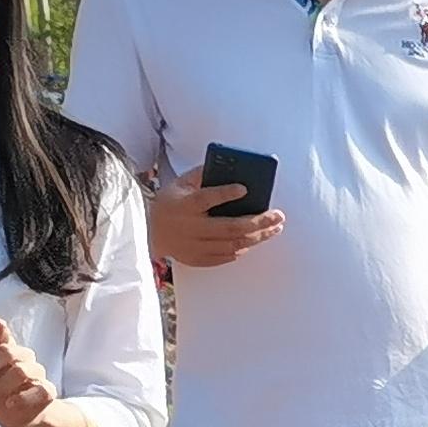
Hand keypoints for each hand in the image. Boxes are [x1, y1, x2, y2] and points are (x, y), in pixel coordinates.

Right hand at [148, 174, 284, 272]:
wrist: (149, 232)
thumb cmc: (170, 203)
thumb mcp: (180, 184)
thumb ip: (202, 176)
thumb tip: (228, 167)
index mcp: (185, 205)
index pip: (207, 198)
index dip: (226, 194)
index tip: (244, 188)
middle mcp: (191, 227)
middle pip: (230, 227)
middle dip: (259, 222)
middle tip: (278, 216)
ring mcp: (195, 246)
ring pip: (233, 244)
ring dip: (258, 237)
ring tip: (275, 228)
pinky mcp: (198, 259)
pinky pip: (227, 256)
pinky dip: (243, 247)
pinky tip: (256, 239)